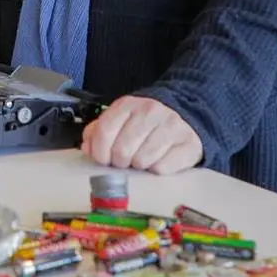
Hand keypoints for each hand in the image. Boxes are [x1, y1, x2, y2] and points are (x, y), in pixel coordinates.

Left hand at [82, 95, 202, 173]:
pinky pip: (163, 168)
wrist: (183, 116)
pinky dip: (157, 170)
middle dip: (120, 162)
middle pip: (122, 150)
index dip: (99, 152)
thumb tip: (88, 148)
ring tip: (143, 159)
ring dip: (139, 167)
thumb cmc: (145, 123)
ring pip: (142, 161)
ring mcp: (171, 126)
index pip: (104, 132)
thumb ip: (98, 132)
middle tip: (125, 161)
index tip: (103, 159)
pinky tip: (158, 161)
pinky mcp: (188, 143)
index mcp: (127, 105)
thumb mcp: (119, 121)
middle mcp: (150, 111)